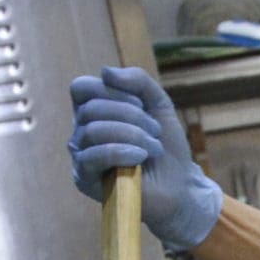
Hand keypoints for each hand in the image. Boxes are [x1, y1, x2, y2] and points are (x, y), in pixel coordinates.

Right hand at [67, 66, 223, 251]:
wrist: (179, 187)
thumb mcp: (159, 105)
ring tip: (154, 149)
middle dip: (132, 116)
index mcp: (93, 111)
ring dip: (133, 135)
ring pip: (94, 130)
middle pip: (91, 108)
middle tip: (155, 132)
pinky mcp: (84, 178)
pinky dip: (122, 151)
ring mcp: (80, 155)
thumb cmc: (166, 147)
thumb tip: (104, 72)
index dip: (112, 90)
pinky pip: (92, 156)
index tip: (141, 104)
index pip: (81, 87)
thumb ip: (138, 81)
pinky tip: (141, 158)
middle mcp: (81, 131)